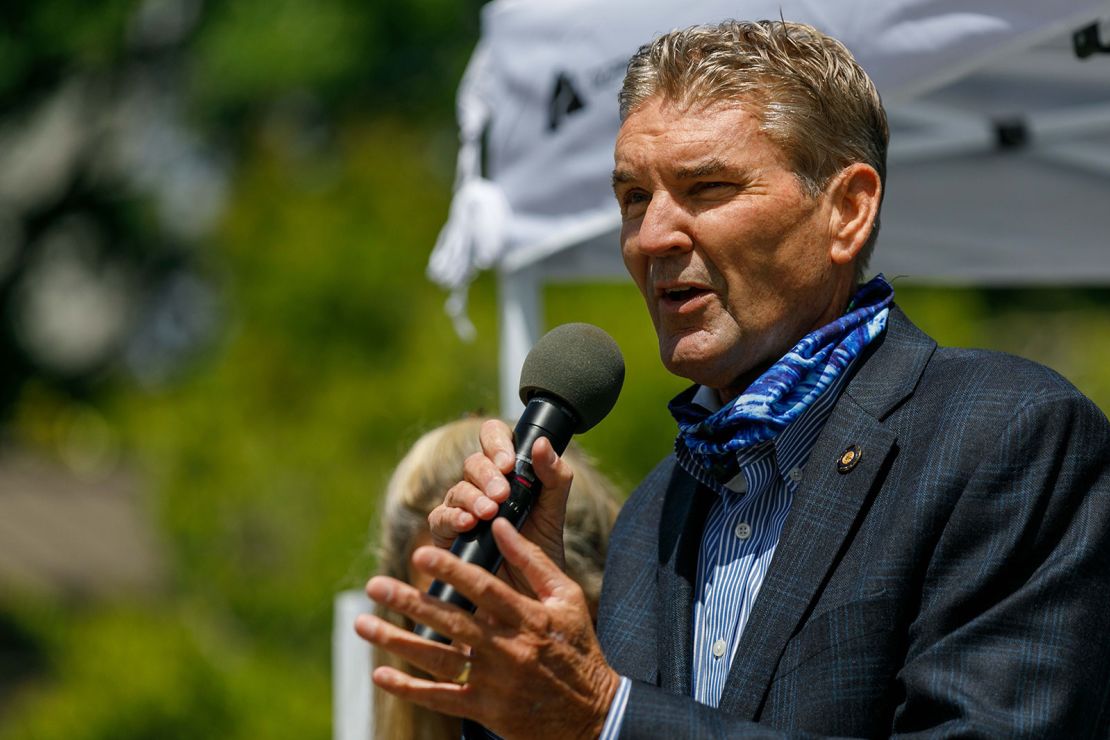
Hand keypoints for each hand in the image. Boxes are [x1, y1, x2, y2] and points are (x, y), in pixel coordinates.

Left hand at [355, 518, 618, 739]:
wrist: (593, 715)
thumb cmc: (578, 648)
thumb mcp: (567, 599)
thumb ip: (533, 562)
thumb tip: (501, 524)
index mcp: (528, 618)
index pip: (483, 589)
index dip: (451, 571)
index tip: (420, 553)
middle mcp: (507, 649)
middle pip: (451, 622)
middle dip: (409, 602)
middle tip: (375, 584)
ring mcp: (494, 682)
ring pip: (438, 659)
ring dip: (397, 641)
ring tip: (363, 623)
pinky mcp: (485, 710)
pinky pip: (442, 699)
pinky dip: (410, 688)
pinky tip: (381, 674)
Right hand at [428, 418, 572, 579]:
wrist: (527, 595)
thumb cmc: (539, 550)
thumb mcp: (554, 513)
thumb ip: (555, 477)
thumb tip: (542, 444)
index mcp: (506, 472)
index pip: (494, 437)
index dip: (497, 442)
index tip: (509, 462)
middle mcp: (480, 486)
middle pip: (474, 463)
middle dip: (488, 475)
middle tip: (503, 493)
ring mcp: (460, 508)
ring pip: (458, 489)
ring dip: (474, 498)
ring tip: (489, 512)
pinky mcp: (446, 534)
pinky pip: (440, 518)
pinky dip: (453, 519)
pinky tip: (468, 524)